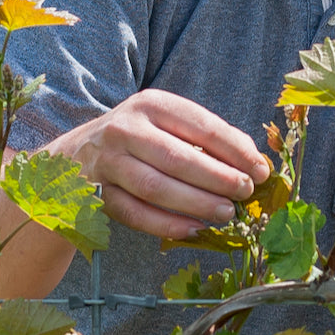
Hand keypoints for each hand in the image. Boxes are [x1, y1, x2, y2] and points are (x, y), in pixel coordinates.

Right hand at [49, 89, 270, 239]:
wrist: (74, 156)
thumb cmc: (137, 139)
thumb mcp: (166, 124)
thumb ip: (206, 138)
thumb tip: (254, 162)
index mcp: (151, 104)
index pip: (201, 126)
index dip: (235, 150)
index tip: (260, 170)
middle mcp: (125, 128)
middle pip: (179, 158)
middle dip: (218, 178)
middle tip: (245, 193)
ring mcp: (107, 161)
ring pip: (156, 187)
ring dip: (196, 203)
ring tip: (226, 213)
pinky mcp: (95, 193)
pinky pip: (135, 213)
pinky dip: (167, 224)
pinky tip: (194, 229)